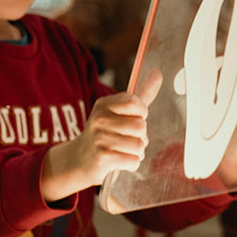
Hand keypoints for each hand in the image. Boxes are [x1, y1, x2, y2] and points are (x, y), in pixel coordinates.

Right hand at [40, 69, 163, 202]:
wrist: (78, 161)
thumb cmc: (104, 135)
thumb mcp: (117, 112)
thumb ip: (140, 95)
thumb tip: (158, 73)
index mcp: (104, 104)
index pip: (134, 102)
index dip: (141, 114)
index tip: (133, 119)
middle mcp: (100, 119)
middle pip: (140, 126)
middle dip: (140, 136)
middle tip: (126, 139)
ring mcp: (100, 139)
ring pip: (139, 145)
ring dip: (137, 152)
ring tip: (123, 151)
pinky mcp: (102, 158)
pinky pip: (134, 160)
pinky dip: (132, 163)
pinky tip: (120, 161)